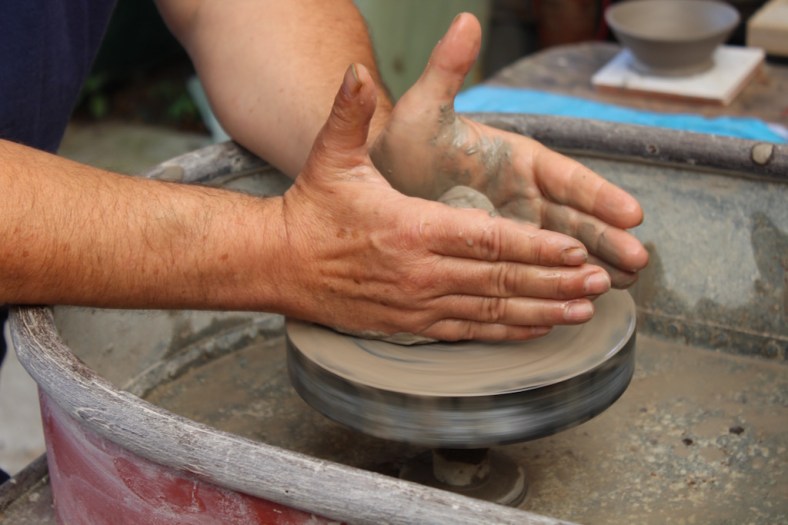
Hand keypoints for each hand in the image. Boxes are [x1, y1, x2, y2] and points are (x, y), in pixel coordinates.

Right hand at [278, 64, 611, 341]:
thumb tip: (358, 70)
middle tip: (599, 282)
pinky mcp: (410, 325)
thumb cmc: (311, 209)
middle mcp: (421, 272)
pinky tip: (537, 328)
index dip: (535, 247)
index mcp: (412, 228)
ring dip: (541, 310)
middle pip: (500, 281)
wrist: (278, 264)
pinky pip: (468, 332)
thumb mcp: (331, 156)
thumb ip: (351, 112)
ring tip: (583, 309)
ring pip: (491, 311)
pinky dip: (506, 331)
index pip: (488, 241)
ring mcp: (417, 304)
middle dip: (554, 281)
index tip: (575, 250)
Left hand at [370, 13, 648, 286]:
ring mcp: (513, 222)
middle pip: (573, 215)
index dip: (597, 194)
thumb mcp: (423, 109)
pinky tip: (578, 300)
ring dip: (591, 262)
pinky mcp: (498, 250)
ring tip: (623, 283)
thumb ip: (445, 72)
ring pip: (561, 244)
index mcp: (515, 157)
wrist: (380, 180)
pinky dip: (555, 281)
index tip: (631, 213)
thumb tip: (465, 21)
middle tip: (637, 260)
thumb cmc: (403, 144)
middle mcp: (522, 191)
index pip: (565, 175)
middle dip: (606, 237)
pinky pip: (532, 267)